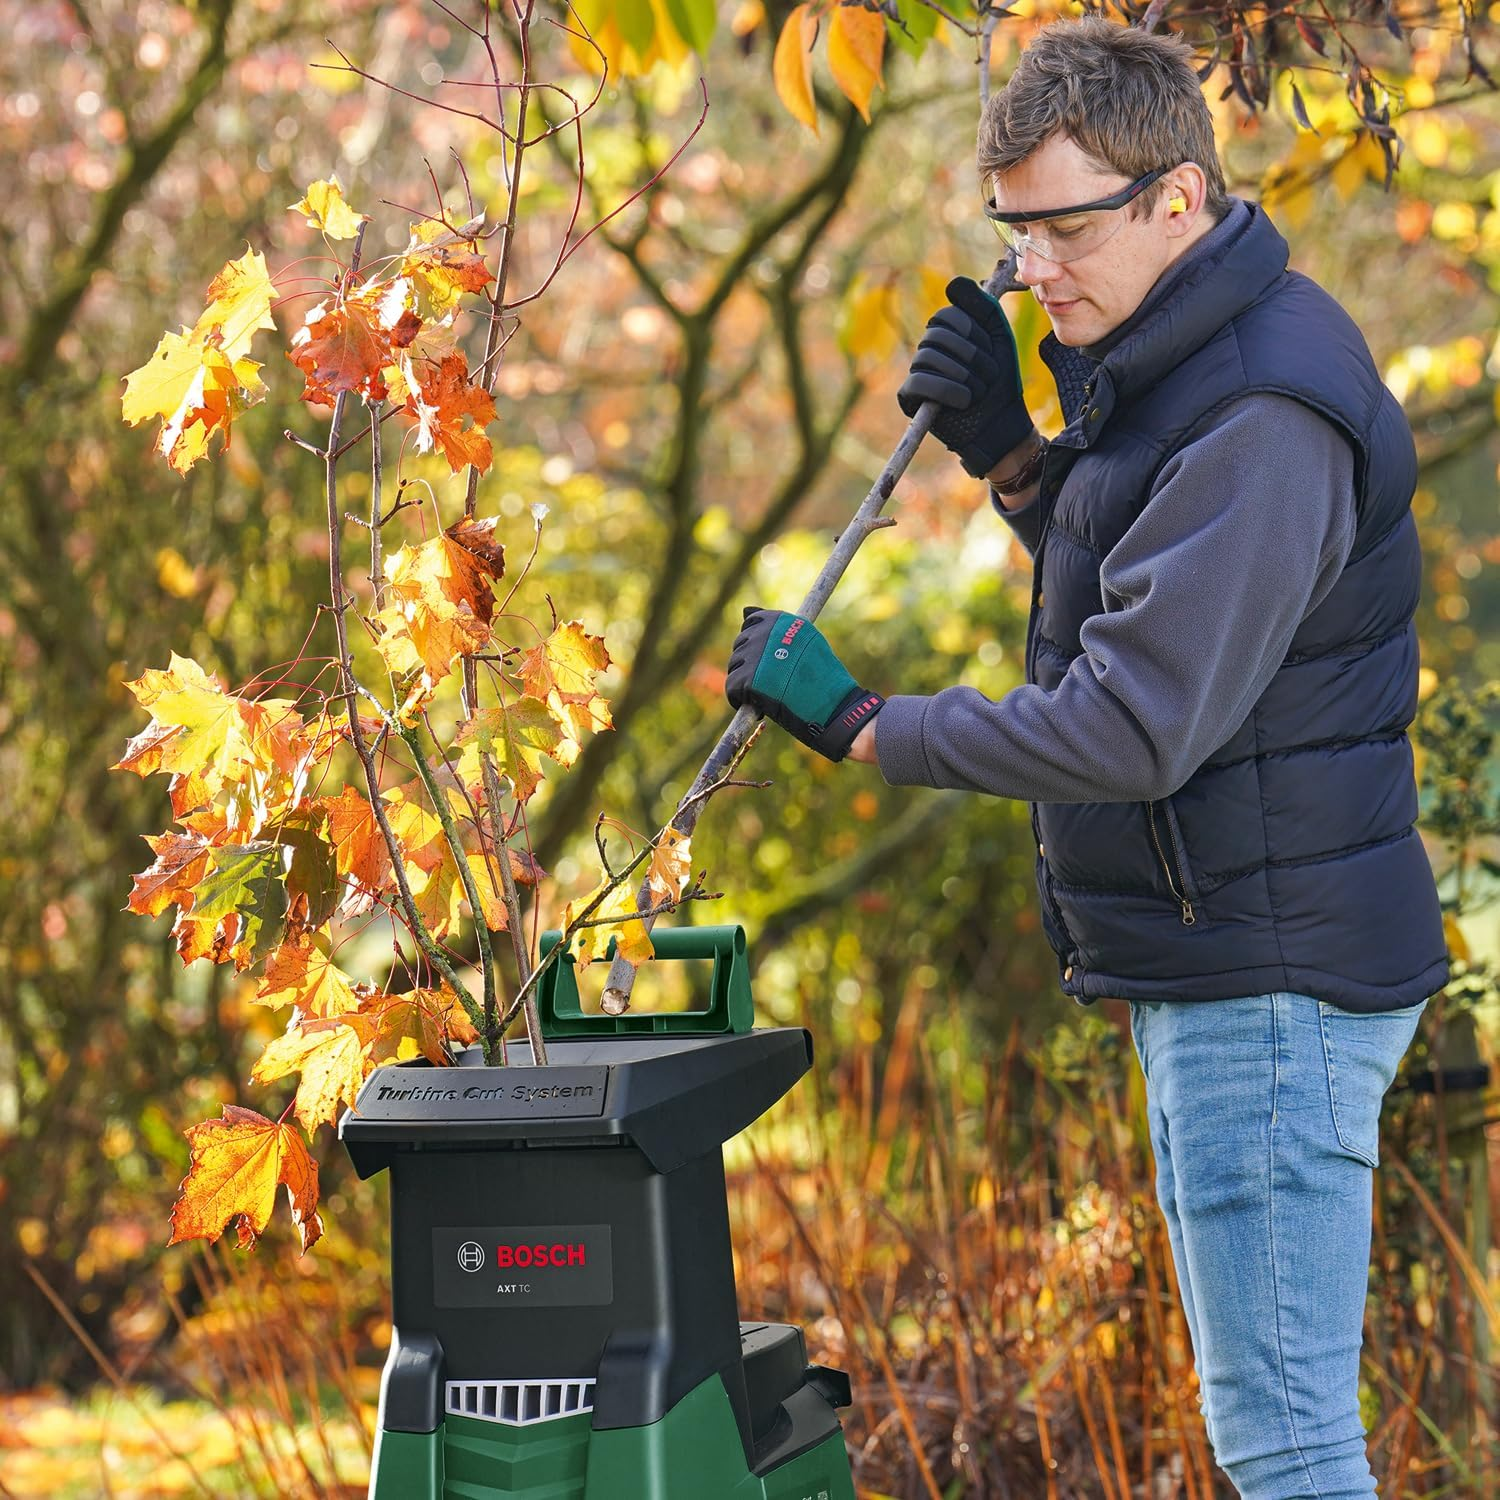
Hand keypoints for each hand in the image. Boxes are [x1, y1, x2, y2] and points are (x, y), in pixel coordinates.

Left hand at [725, 607, 883, 762]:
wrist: (834, 708)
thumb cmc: (822, 679)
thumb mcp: (805, 643)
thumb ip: (776, 628)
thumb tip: (745, 611)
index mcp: (784, 621)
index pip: (752, 622)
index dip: (755, 642)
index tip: (766, 659)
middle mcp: (768, 633)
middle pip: (741, 645)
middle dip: (750, 664)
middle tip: (773, 682)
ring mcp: (757, 655)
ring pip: (735, 667)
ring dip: (744, 681)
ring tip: (768, 693)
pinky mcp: (749, 679)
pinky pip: (732, 688)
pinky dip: (740, 699)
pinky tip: (759, 706)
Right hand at [897, 276, 1032, 478]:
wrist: (1001, 423)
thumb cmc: (1000, 380)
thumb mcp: (998, 336)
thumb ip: (981, 305)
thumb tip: (952, 283)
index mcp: (946, 332)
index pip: (948, 315)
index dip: (972, 332)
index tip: (991, 351)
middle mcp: (928, 349)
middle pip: (936, 335)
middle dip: (971, 357)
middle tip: (987, 377)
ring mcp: (917, 372)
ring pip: (928, 358)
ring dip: (964, 377)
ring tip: (977, 393)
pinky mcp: (909, 398)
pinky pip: (919, 382)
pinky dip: (947, 391)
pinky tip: (964, 402)